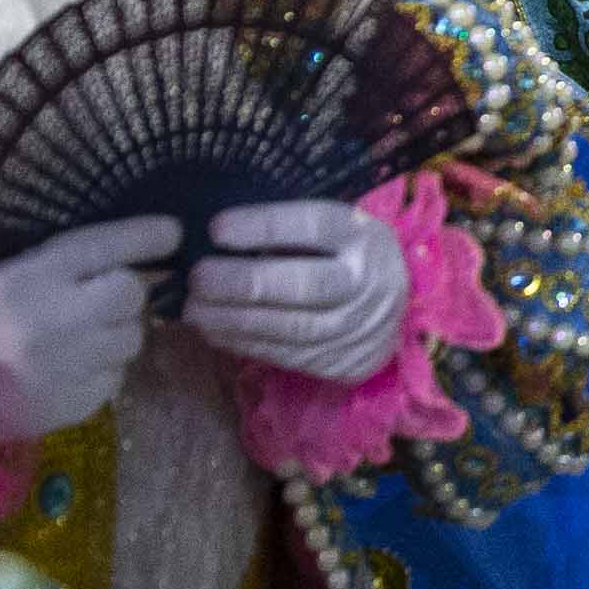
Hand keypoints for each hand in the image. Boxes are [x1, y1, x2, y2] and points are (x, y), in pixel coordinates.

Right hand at [0, 216, 173, 442]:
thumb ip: (53, 261)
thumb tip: (119, 248)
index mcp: (29, 276)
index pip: (106, 245)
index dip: (146, 235)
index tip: (171, 231)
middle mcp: (56, 318)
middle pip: (131, 295)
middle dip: (126, 292)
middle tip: (105, 295)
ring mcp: (68, 365)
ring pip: (130, 339)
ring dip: (116, 333)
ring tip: (80, 334)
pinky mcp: (74, 404)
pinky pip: (114, 379)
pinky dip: (102, 370)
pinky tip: (70, 366)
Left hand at [186, 200, 415, 380]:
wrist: (395, 309)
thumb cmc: (343, 255)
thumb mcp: (334, 229)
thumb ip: (290, 232)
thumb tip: (218, 238)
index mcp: (362, 236)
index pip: (314, 225)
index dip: (264, 227)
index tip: (216, 229)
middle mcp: (365, 282)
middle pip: (303, 285)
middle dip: (243, 283)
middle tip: (197, 278)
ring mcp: (356, 327)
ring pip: (291, 328)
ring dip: (234, 320)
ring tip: (194, 310)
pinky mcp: (342, 362)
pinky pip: (286, 355)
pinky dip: (244, 343)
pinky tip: (214, 330)